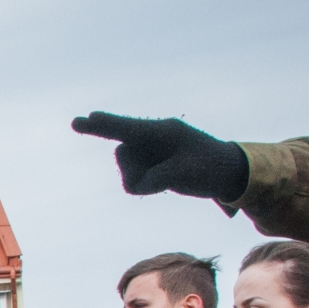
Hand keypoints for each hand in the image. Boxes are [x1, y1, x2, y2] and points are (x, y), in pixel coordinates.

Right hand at [70, 112, 250, 200]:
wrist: (227, 173)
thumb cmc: (211, 166)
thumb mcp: (186, 173)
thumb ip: (156, 177)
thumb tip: (133, 185)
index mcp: (163, 131)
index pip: (126, 128)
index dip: (103, 125)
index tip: (81, 120)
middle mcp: (151, 138)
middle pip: (123, 155)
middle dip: (136, 170)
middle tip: (169, 175)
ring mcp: (148, 151)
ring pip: (127, 171)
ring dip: (144, 181)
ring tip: (172, 178)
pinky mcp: (149, 164)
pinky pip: (133, 182)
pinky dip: (146, 187)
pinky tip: (166, 181)